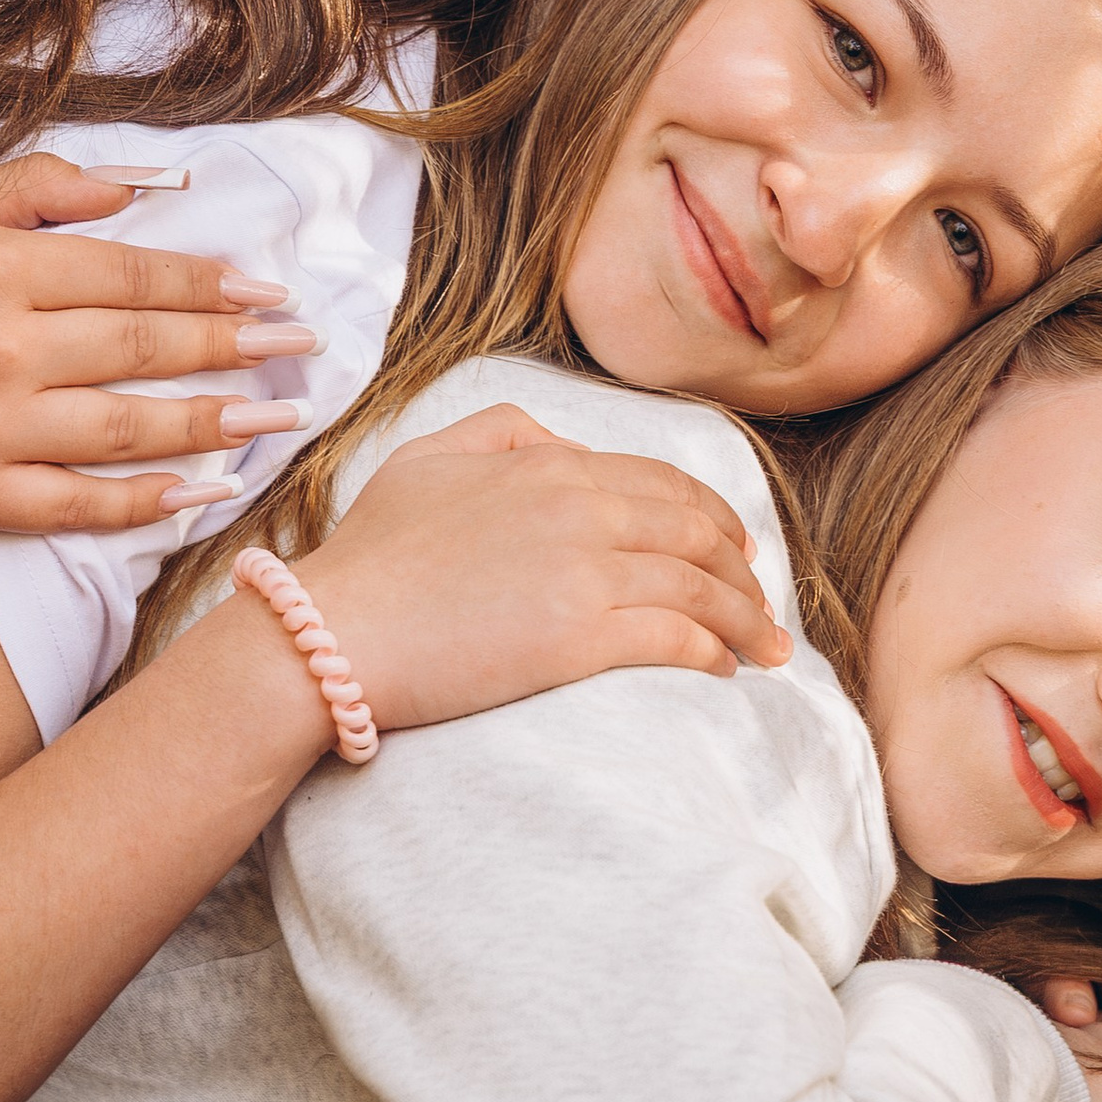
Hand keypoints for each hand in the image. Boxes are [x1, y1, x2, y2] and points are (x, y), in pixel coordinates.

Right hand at [0, 152, 315, 534]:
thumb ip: (49, 189)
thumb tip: (151, 187)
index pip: (131, 276)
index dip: (209, 283)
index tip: (270, 291)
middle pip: (143, 348)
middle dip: (235, 346)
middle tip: (303, 348)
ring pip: (124, 428)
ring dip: (214, 422)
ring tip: (279, 415)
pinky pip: (74, 506)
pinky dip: (143, 502)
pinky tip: (202, 491)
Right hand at [292, 405, 792, 727]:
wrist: (333, 630)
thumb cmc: (372, 553)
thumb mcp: (429, 458)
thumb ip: (502, 431)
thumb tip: (559, 442)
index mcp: (552, 464)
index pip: (664, 483)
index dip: (715, 513)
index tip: (738, 545)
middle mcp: (582, 509)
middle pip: (697, 533)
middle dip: (745, 571)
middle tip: (766, 602)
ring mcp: (584, 573)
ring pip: (698, 587)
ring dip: (745, 619)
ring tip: (768, 649)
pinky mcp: (578, 639)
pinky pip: (672, 638)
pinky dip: (711, 651)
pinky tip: (725, 669)